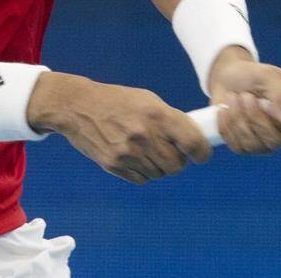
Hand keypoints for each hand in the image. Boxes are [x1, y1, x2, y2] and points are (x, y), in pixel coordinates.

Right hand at [27, 72, 210, 183]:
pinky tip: (134, 157)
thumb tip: (193, 139)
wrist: (79, 107)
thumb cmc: (118, 101)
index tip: (201, 154)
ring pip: (159, 174)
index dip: (202, 152)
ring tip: (147, 150)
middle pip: (177, 165)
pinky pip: (141, 179)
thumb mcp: (148, 100)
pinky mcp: (114, 165)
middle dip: (178, 161)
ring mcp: (129, 153)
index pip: (193, 143)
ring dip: (159, 166)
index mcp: (158, 115)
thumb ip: (170, 119)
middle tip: (171, 152)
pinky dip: (143, 172)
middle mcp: (145, 135)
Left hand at [207, 46, 280, 153]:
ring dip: (239, 118)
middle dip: (255, 117)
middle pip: (275, 141)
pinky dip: (227, 125)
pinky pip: (236, 145)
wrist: (229, 78)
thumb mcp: (268, 76)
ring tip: (234, 97)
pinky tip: (225, 109)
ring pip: (253, 144)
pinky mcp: (244, 147)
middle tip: (246, 95)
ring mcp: (265, 143)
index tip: (273, 110)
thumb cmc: (254, 75)